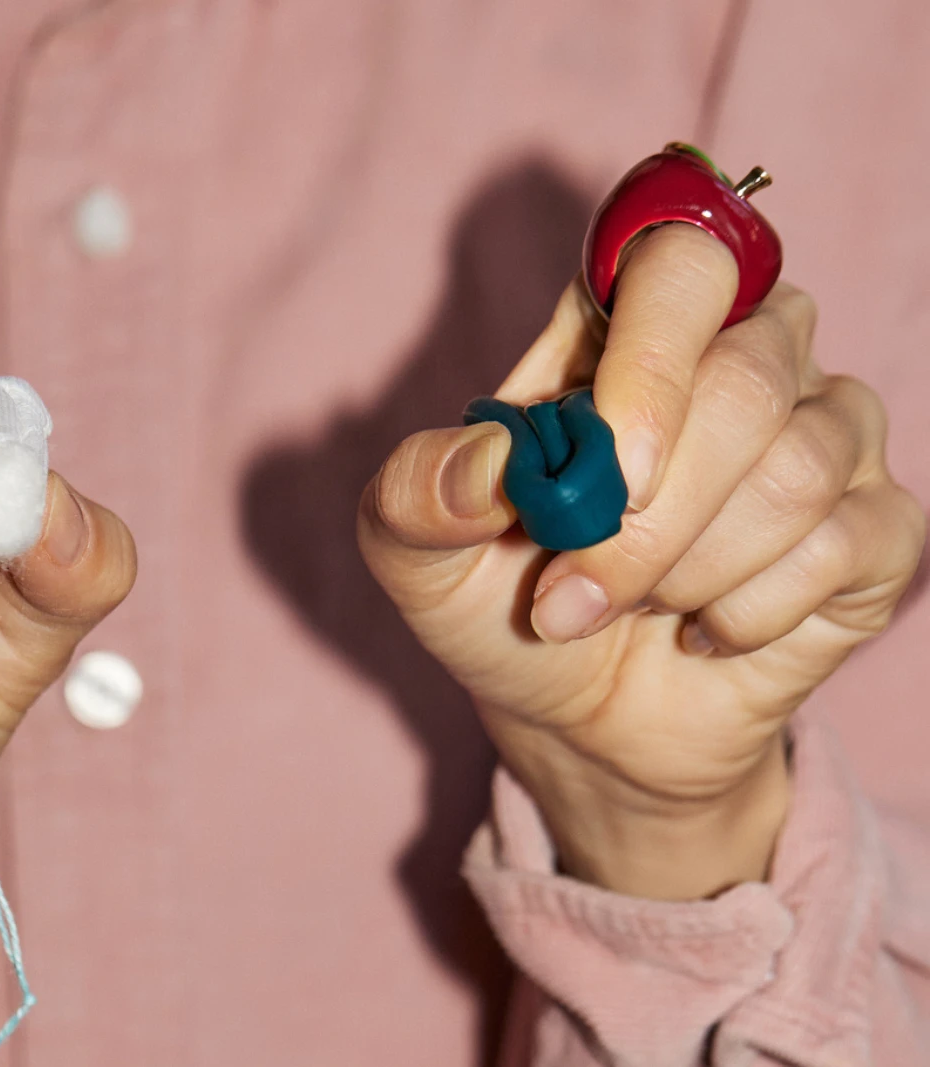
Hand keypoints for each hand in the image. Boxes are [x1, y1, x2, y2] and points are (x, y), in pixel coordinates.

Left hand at [359, 225, 924, 899]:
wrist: (576, 717)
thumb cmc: (500, 603)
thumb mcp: (416, 555)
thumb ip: (421, 492)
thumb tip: (490, 458)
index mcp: (626, 328)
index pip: (679, 258)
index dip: (650, 350)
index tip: (602, 453)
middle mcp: (744, 354)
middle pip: (743, 379)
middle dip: (644, 518)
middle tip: (571, 592)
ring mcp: (824, 434)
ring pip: (795, 469)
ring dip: (684, 569)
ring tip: (629, 605)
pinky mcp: (875, 526)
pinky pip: (841, 544)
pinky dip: (746, 611)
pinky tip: (702, 629)